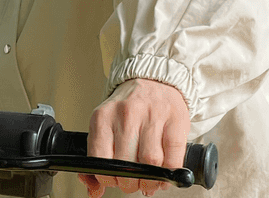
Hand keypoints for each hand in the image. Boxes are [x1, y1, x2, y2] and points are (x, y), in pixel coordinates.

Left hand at [79, 78, 189, 196]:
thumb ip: (97, 157)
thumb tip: (93, 190)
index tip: (114, 180)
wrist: (154, 80)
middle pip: (127, 165)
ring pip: (150, 163)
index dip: (108, 179)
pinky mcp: (175, 120)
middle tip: (133, 182)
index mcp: (103, 116)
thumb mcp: (105, 125)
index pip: (100, 160)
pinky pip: (173, 158)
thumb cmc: (128, 109)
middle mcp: (126, 113)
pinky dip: (169, 174)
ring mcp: (152, 115)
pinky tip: (164, 173)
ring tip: (149, 180)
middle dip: (130, 183)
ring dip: (150, 181)